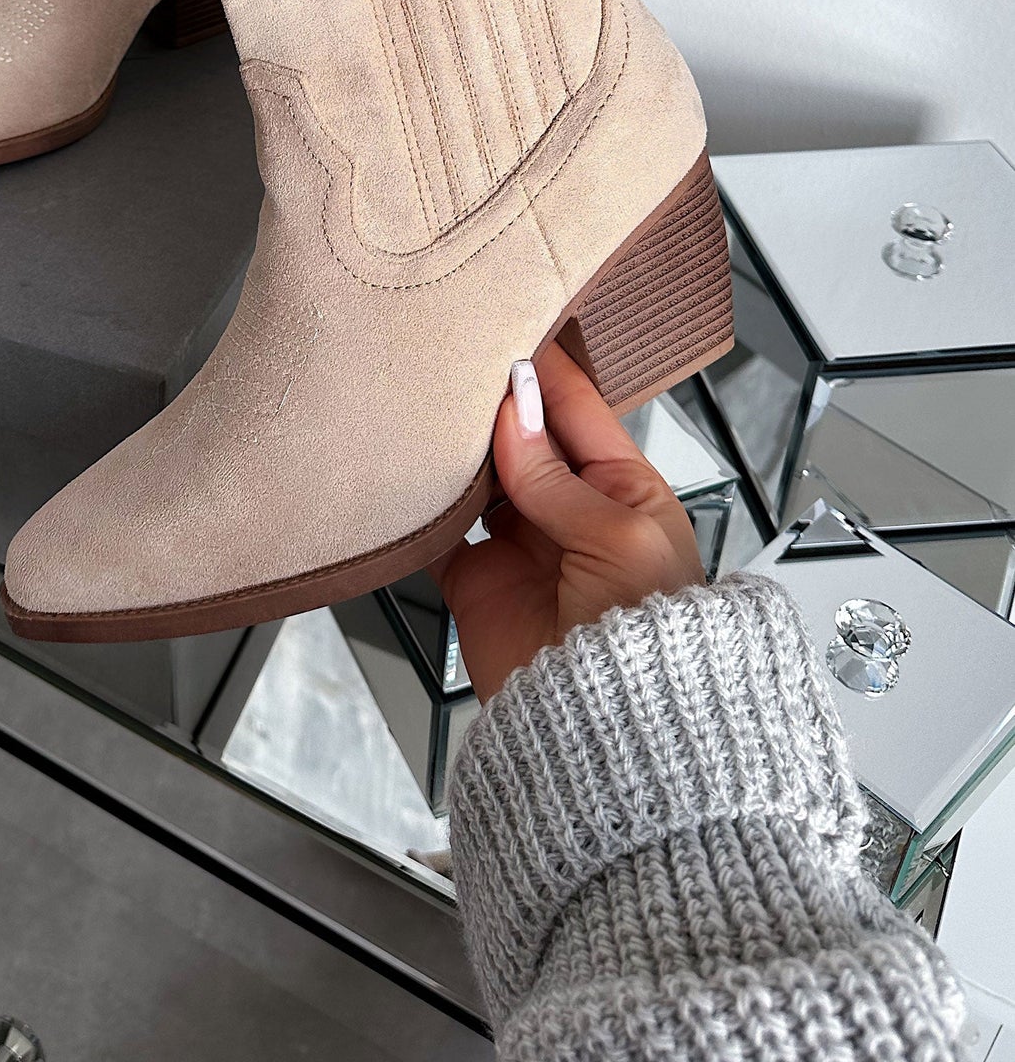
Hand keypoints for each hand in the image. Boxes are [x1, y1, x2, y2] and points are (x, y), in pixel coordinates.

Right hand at [435, 342, 704, 701]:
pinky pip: (440, 530)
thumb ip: (556, 478)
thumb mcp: (618, 538)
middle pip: (522, 437)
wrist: (614, 733)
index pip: (578, 410)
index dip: (545, 370)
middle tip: (453, 362)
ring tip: (426, 409)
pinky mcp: (477, 581)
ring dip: (456, 449)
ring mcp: (522, 545)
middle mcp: (571, 510)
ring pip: (478, 476)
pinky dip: (422, 505)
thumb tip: (513, 412)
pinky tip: (408, 474)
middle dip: (492, 404)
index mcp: (623, 490)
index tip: (508, 328)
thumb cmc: (653, 640)